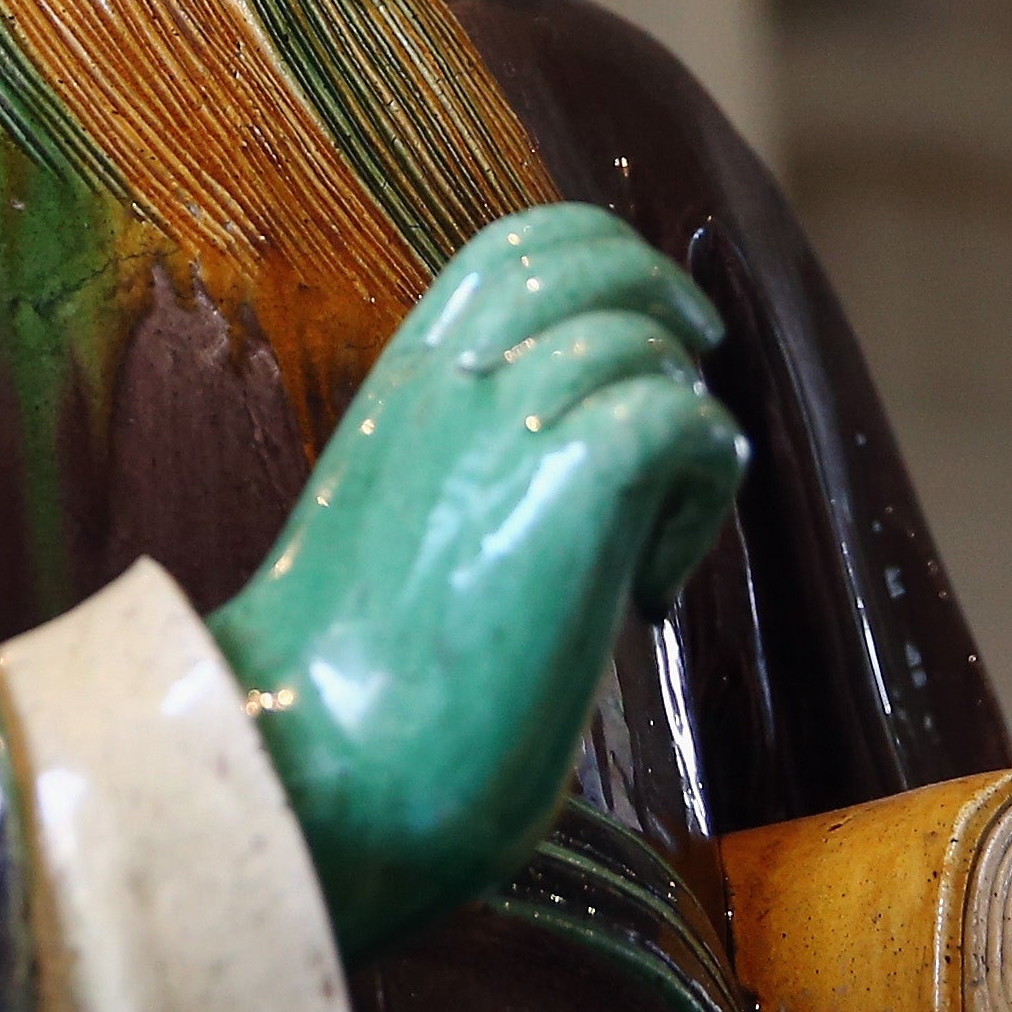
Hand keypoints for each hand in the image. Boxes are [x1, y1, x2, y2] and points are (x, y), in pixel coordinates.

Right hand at [206, 204, 747, 959]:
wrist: (311, 768)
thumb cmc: (349, 694)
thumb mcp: (402, 528)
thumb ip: (474, 472)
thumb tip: (584, 468)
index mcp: (403, 382)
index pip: (519, 243)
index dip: (611, 264)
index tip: (648, 335)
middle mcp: (450, 378)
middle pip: (593, 253)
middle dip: (668, 311)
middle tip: (689, 406)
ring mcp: (506, 425)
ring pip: (649, 344)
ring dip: (684, 434)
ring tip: (646, 546)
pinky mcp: (571, 487)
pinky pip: (683, 424)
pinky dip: (699, 497)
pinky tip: (646, 593)